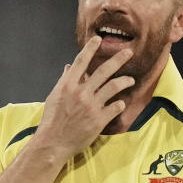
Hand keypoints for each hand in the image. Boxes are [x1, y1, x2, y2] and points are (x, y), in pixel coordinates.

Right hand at [34, 36, 134, 158]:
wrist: (53, 142)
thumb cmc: (52, 120)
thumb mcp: (54, 97)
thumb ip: (64, 81)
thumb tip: (69, 67)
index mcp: (68, 85)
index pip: (81, 61)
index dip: (90, 48)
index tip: (98, 40)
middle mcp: (81, 92)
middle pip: (104, 70)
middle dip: (118, 59)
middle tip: (129, 52)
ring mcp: (91, 105)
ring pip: (114, 86)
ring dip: (125, 81)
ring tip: (130, 80)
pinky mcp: (99, 119)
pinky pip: (116, 106)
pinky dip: (120, 104)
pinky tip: (121, 104)